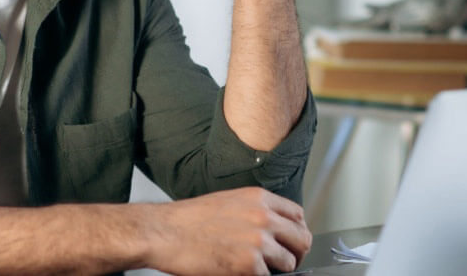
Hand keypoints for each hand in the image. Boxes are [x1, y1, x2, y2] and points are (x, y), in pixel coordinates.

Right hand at [143, 186, 312, 274]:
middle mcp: (263, 217)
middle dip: (296, 253)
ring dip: (277, 269)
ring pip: (289, 262)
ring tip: (259, 269)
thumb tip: (272, 228)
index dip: (296, 231)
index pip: (297, 215)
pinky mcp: (249, 264)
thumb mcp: (228, 202)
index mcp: (258, 198)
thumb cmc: (188, 219)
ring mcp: (258, 241)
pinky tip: (240, 271)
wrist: (164, 232)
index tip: (292, 242)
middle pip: (302, 239)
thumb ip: (254, 211)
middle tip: (287, 262)